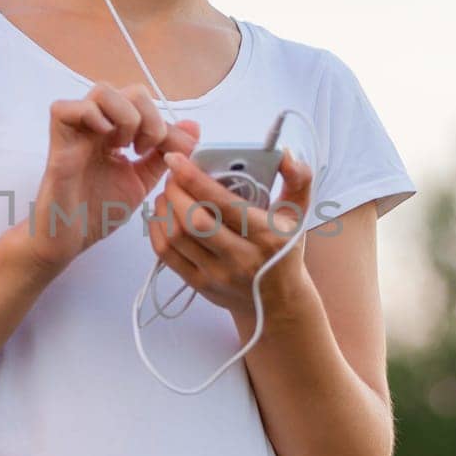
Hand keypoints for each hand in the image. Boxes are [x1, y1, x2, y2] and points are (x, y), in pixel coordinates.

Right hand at [23, 84, 201, 274]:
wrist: (70, 239)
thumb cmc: (98, 211)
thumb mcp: (141, 181)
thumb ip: (163, 155)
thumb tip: (193, 128)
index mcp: (115, 131)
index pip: (145, 104)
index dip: (166, 123)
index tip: (171, 153)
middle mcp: (96, 125)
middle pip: (128, 90)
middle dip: (149, 117)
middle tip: (146, 150)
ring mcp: (76, 130)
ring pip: (102, 90)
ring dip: (125, 116)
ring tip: (125, 148)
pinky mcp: (57, 141)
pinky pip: (66, 108)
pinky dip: (93, 118)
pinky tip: (105, 146)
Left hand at [148, 145, 313, 328]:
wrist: (278, 302)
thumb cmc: (284, 249)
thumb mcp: (298, 214)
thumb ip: (298, 179)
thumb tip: (285, 153)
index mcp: (266, 235)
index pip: (223, 203)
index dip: (194, 179)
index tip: (176, 159)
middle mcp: (241, 258)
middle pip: (194, 220)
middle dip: (175, 191)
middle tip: (172, 175)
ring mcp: (218, 274)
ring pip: (176, 237)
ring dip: (163, 209)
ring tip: (167, 193)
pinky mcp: (200, 285)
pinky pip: (167, 255)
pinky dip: (156, 230)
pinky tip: (160, 215)